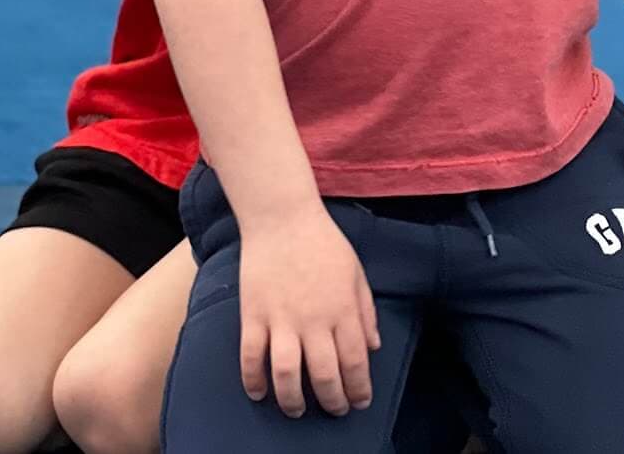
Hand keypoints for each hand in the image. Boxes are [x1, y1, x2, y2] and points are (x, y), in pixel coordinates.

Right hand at [238, 203, 379, 415]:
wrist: (282, 215)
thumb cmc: (322, 240)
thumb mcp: (355, 270)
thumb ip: (365, 310)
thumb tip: (373, 347)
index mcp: (343, 308)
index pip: (355, 362)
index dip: (359, 389)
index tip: (359, 402)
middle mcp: (314, 318)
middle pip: (325, 376)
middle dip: (332, 401)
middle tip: (334, 410)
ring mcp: (281, 318)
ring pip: (287, 375)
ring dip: (293, 401)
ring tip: (297, 409)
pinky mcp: (253, 314)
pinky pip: (251, 358)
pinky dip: (253, 381)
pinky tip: (259, 393)